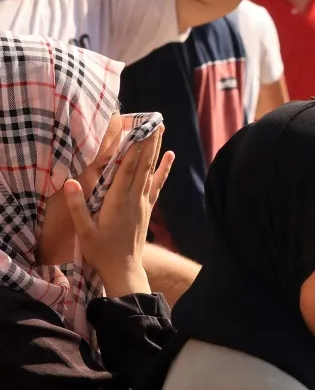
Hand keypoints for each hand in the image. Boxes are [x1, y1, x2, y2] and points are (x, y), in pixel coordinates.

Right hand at [59, 127, 171, 299]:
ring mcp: (143, 202)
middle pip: (142, 165)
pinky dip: (164, 169)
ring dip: (156, 149)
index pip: (127, 170)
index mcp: (117, 201)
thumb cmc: (100, 250)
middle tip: (154, 121)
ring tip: (161, 129)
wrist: (123, 268)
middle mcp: (134, 198)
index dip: (133, 149)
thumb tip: (69, 182)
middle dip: (148, 142)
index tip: (137, 130)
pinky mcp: (147, 208)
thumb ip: (77, 206)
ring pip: (151, 171)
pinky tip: (170, 156)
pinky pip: (157, 184)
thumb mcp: (84, 230)